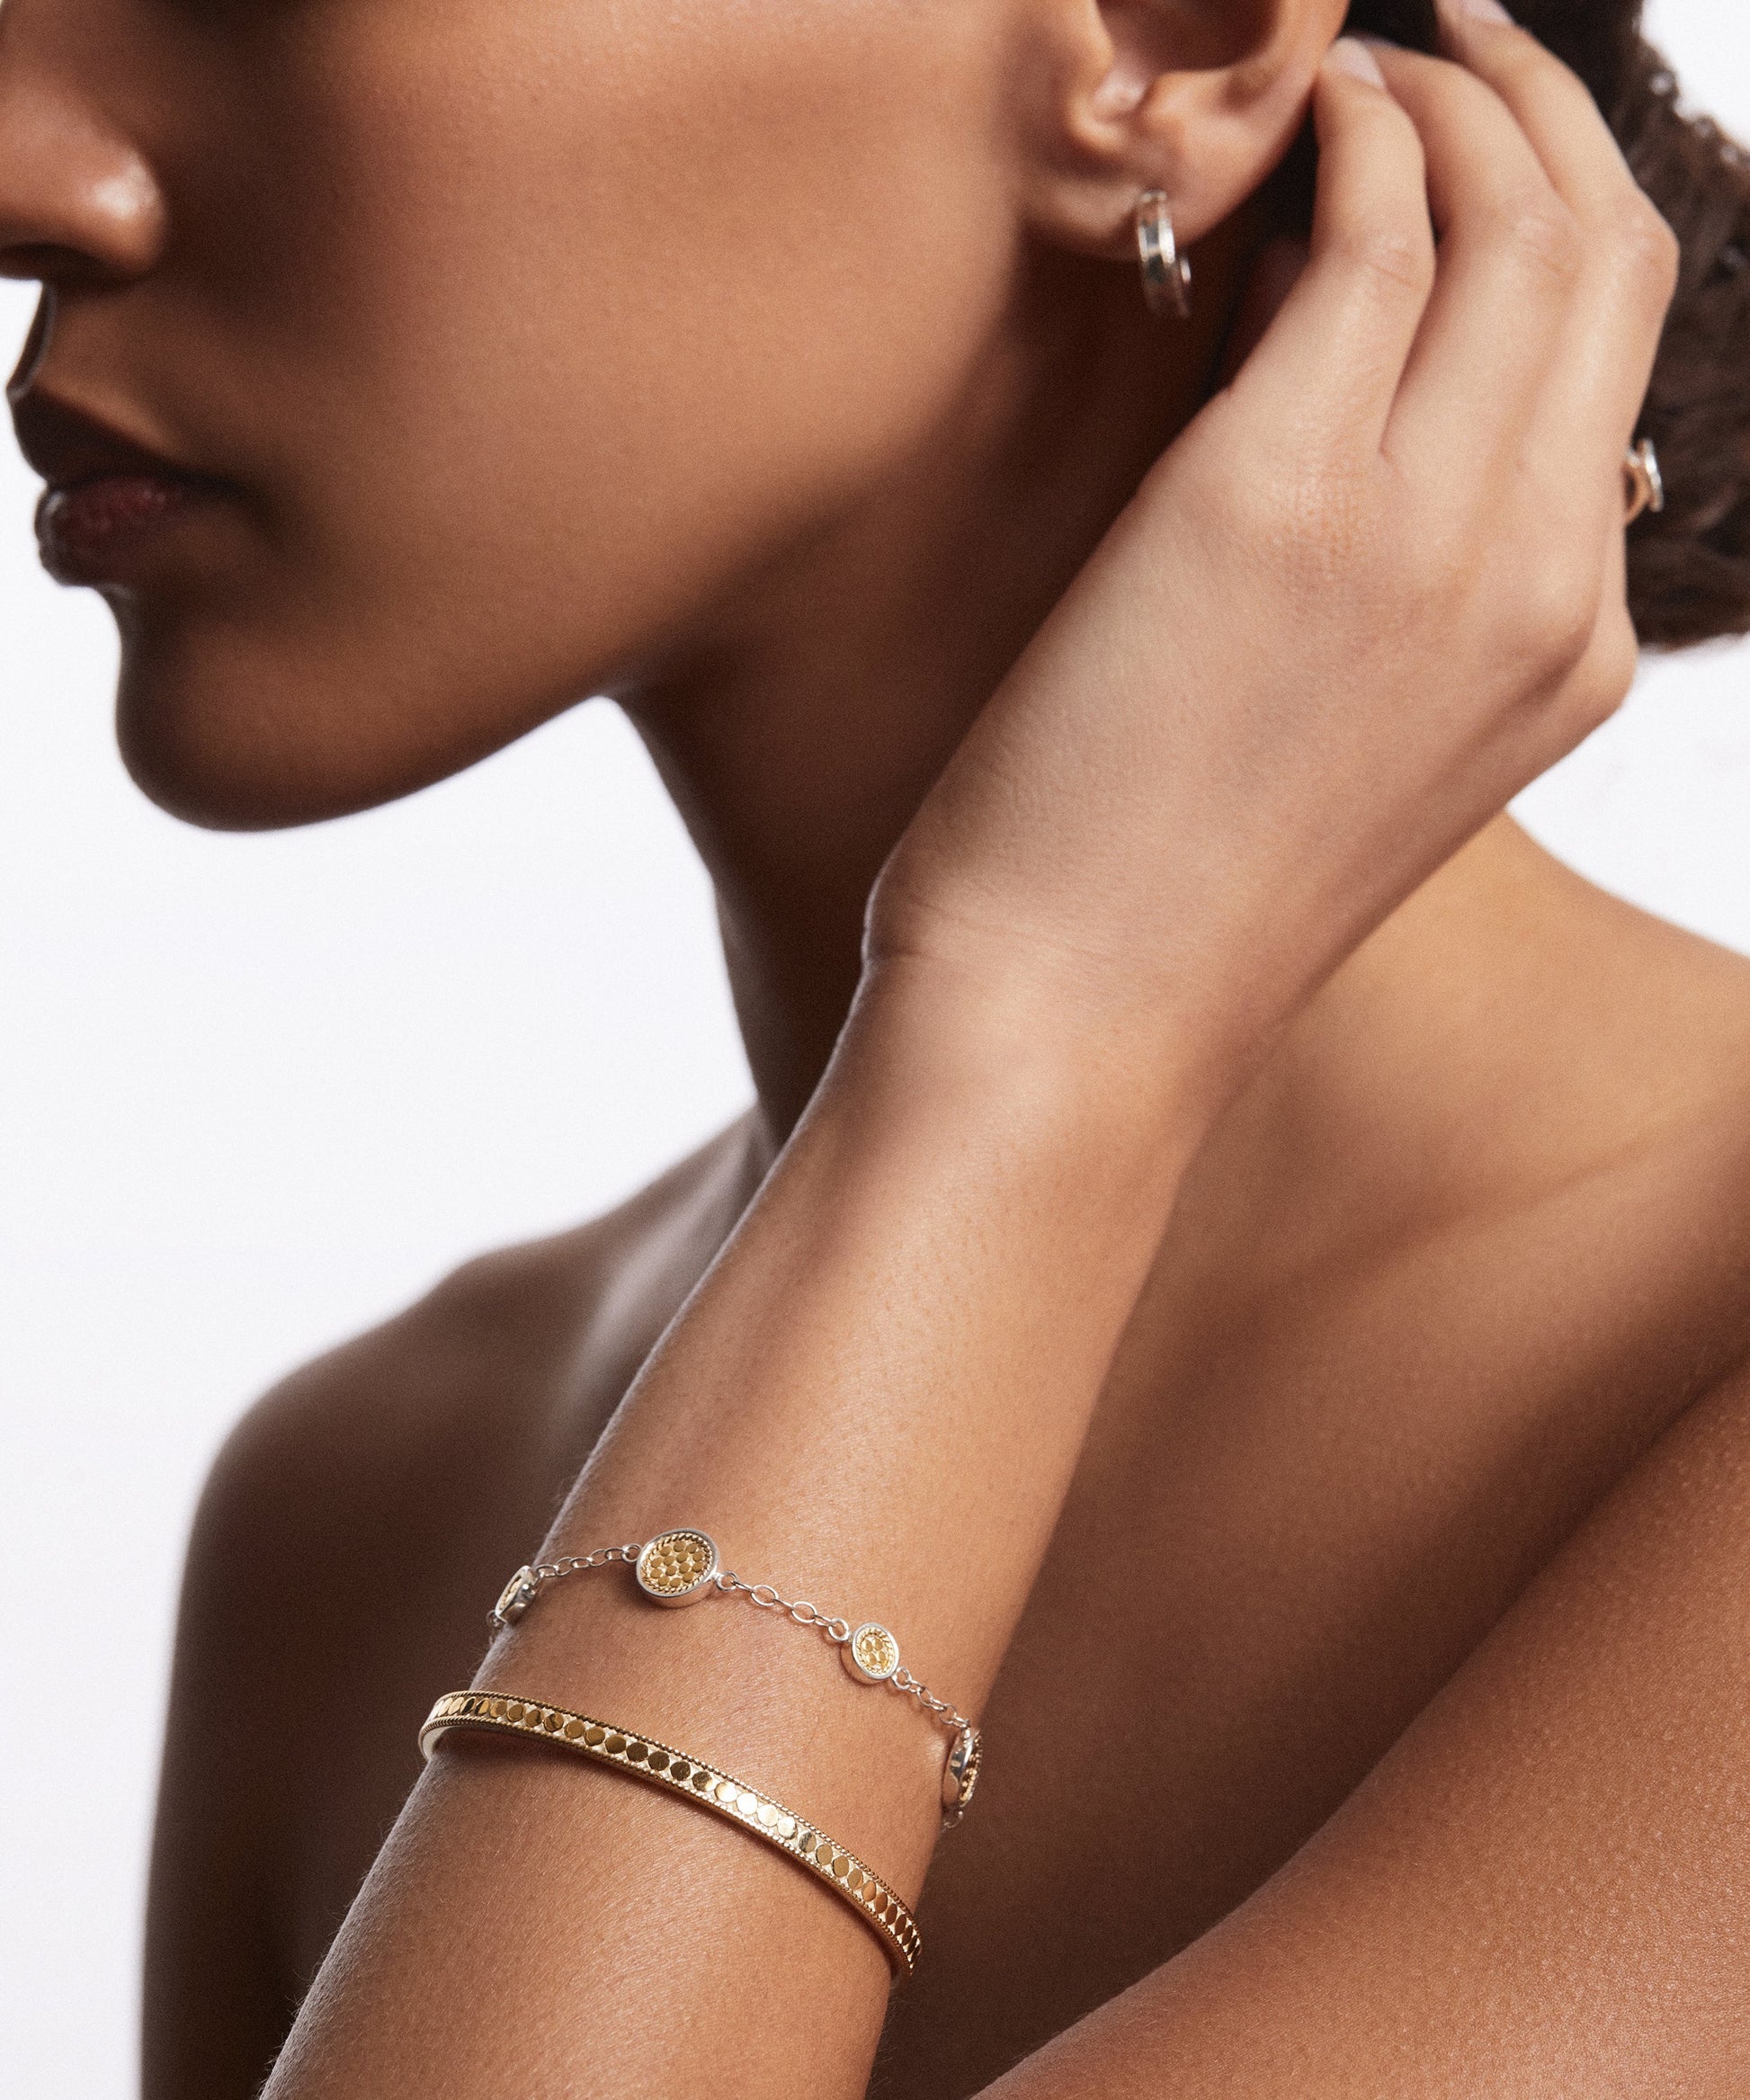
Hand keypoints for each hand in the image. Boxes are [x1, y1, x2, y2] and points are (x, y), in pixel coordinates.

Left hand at [867, 13, 1678, 1112]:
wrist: (1071, 1025)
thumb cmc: (1162, 899)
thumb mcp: (1344, 746)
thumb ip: (1404, 582)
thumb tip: (1353, 374)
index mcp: (1562, 656)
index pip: (1616, 374)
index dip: (1557, 222)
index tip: (1468, 157)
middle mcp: (1536, 584)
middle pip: (1609, 264)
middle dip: (1540, 115)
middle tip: (1444, 46)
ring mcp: (1425, 537)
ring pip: (1521, 222)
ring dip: (1449, 102)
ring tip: (1357, 68)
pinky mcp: (1279, 498)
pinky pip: (1373, 241)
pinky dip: (1353, 143)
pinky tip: (1295, 123)